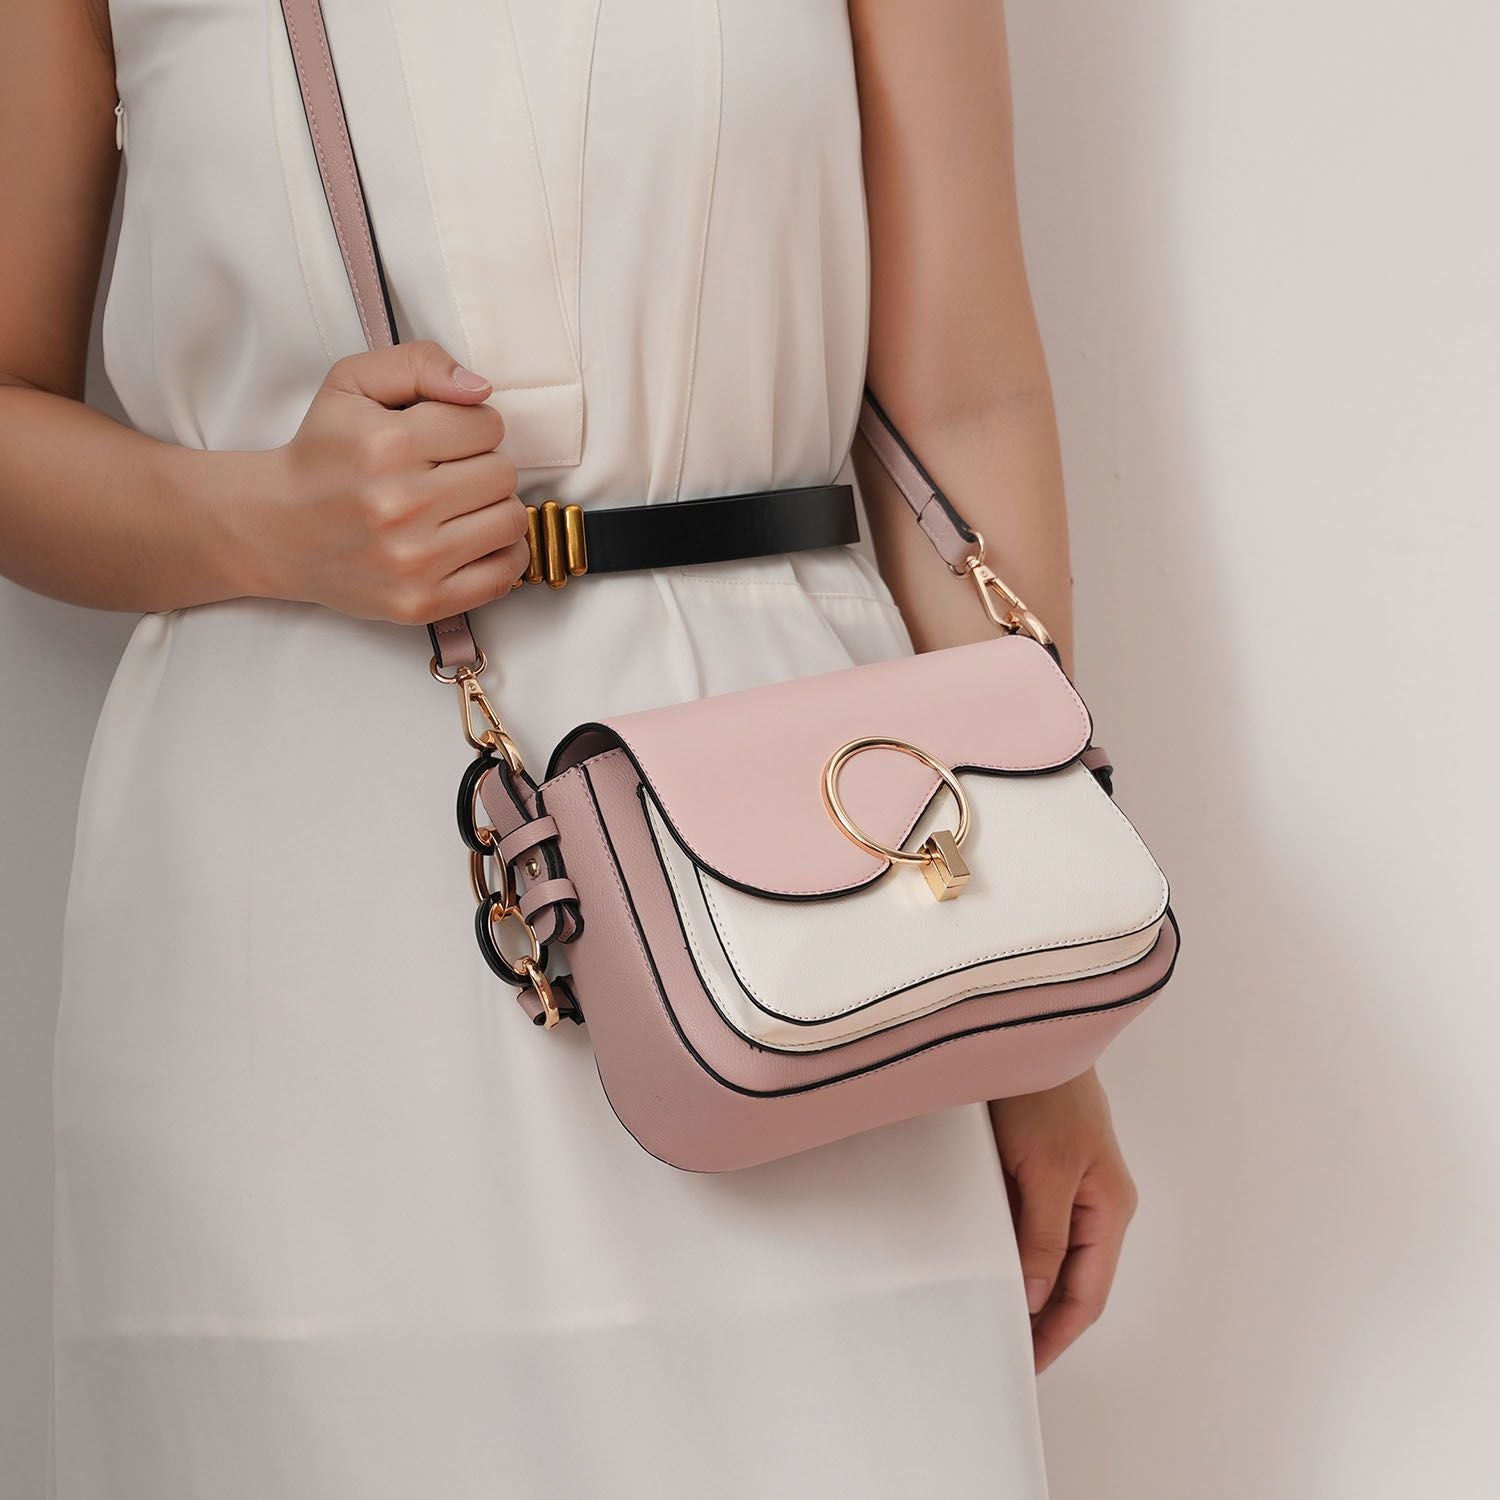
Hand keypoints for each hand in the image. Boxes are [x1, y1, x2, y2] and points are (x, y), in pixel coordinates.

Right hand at [237, 341, 531, 622]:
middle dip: (483, 465)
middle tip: (450, 473)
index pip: (488, 425)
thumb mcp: (353, 383)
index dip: (473, 425)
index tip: (446, 438)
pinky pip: (504, 575)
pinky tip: (473, 540)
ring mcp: (414, 561)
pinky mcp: (422, 602)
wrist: (276, 531)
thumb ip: (420, 363)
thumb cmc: (322, 453)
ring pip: (511, 521)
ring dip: (495, 509)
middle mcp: (402, 505)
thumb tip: (481, 389)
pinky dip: (502, 555)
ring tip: (461, 506)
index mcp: (388, 445)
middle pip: (504, 474)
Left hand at [987, 1068, 1137, 1372]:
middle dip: (1040, 1319)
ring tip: (987, 1314)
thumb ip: (1044, 1233)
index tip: (1024, 1365)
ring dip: (1023, 1284)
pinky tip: (980, 1260)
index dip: (1056, 1335)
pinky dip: (1008, 1247)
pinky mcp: (1039, 1163)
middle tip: (1000, 1350)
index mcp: (1109, 1207)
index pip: (1086, 1294)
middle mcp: (1094, 1200)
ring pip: (1047, 1252)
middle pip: (1070, 1278)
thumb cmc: (1045, 1090)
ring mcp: (1067, 1181)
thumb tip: (1036, 1296)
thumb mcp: (1046, 1168)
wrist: (1024, 1029)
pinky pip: (1027, 1221)